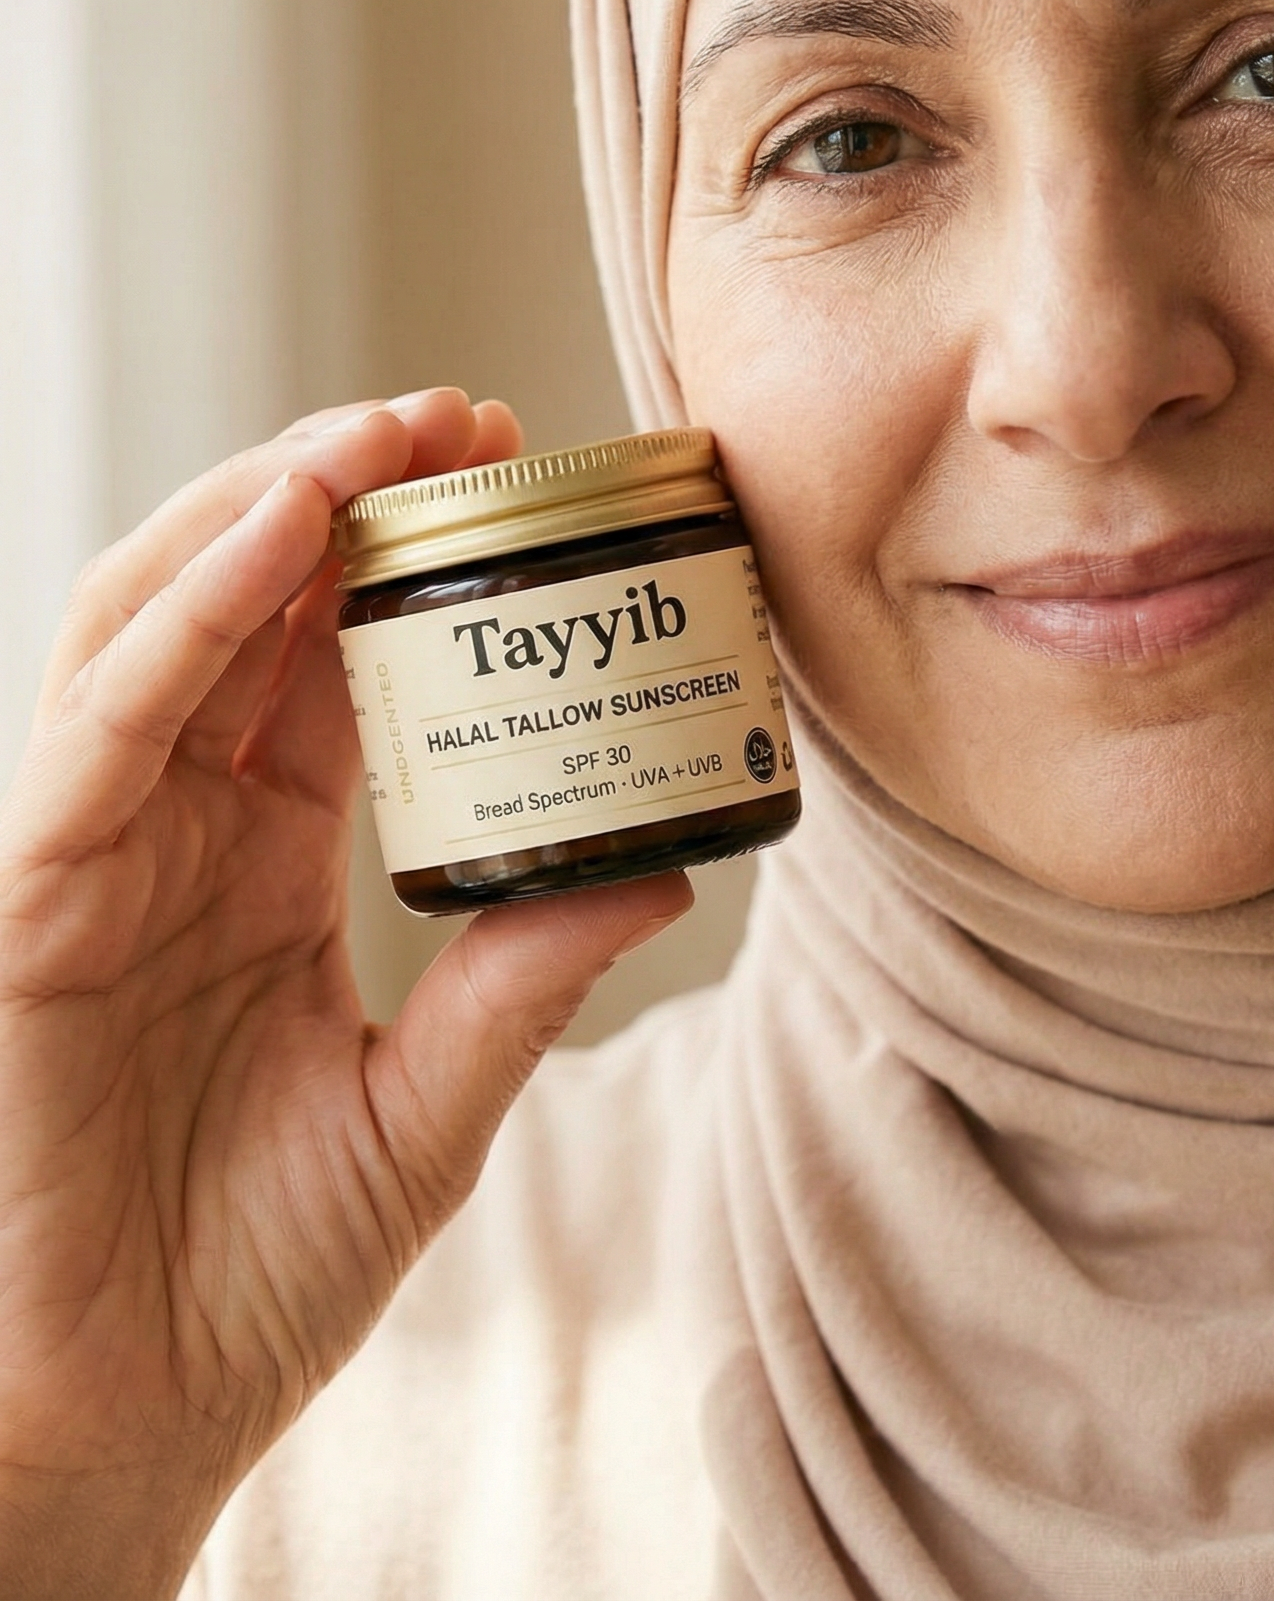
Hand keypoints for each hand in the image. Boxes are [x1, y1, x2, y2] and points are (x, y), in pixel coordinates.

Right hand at [0, 391, 691, 1599]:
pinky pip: (98, 736)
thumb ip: (527, 978)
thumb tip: (660, 861)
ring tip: (373, 437)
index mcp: (266, 844)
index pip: (325, 647)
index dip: (400, 541)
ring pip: (151, 622)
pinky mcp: (38, 907)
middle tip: (457, 411)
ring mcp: (100, 852)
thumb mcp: (435, 1106)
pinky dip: (179, 628)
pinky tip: (270, 545)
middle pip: (239, 596)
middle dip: (334, 485)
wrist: (143, 1413)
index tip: (503, 455)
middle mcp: (178, 821)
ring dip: (257, 509)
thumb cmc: (263, 1268)